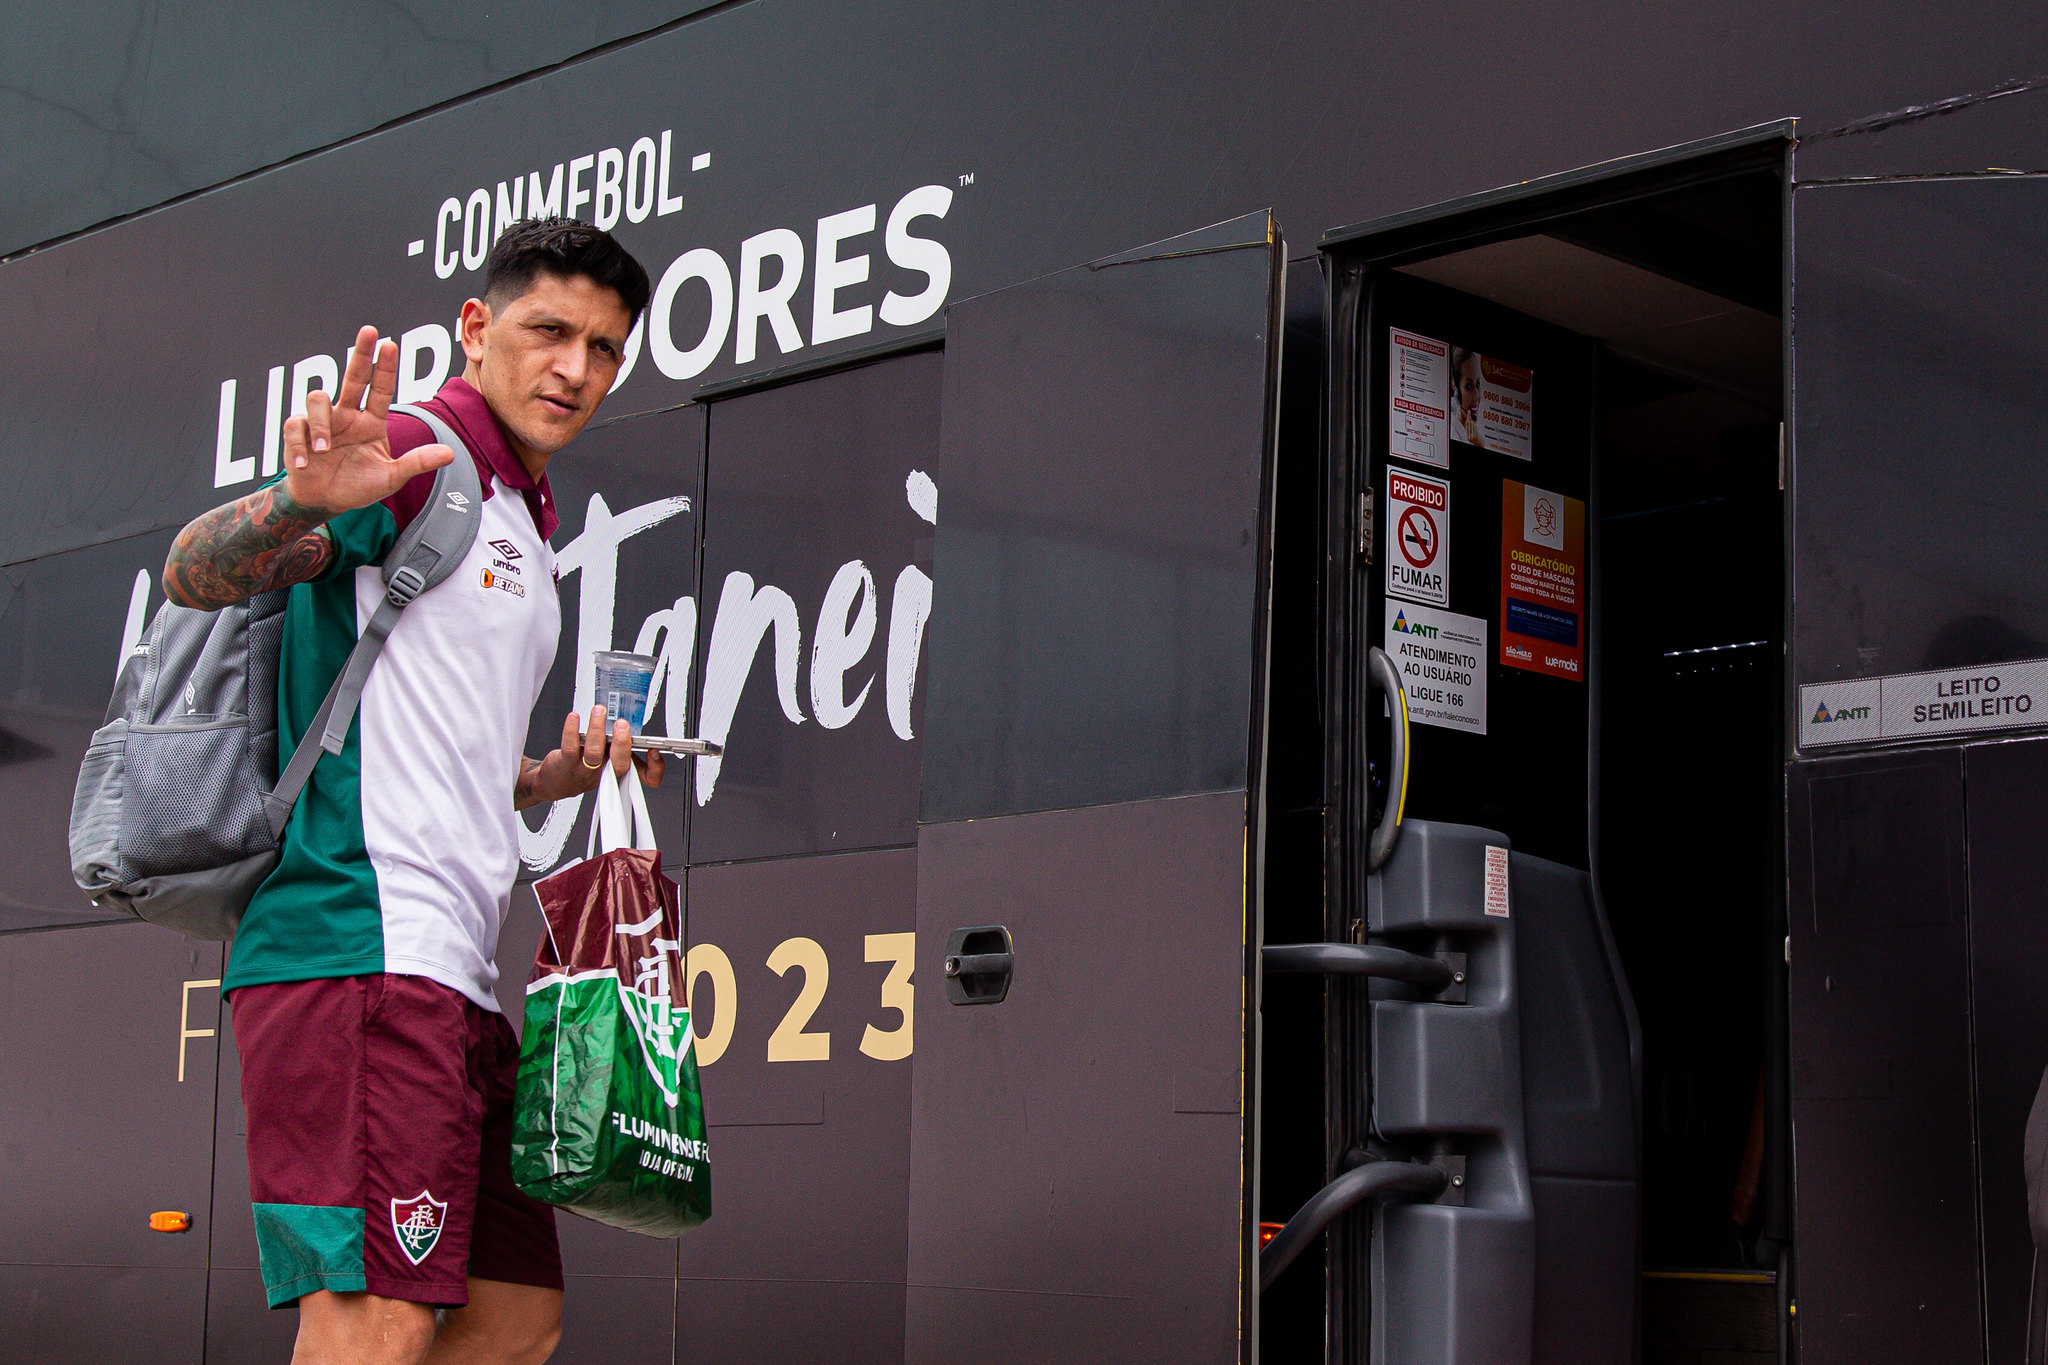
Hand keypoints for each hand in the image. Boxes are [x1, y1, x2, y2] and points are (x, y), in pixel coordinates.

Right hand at [282, 325, 455, 514]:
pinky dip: (299, 445)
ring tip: (323, 450)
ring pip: (317, 399)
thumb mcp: (391, 477)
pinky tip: (305, 464)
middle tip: (370, 330)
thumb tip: (450, 454)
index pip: (380, 389)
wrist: (325, 501)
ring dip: (320, 423)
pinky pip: (295, 427)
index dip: (385, 368)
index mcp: (371, 422)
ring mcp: (322, 422)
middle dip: (361, 353)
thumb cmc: (358, 486)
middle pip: (353, 376)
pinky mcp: (299, 434)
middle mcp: (347, 415)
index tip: (390, 344)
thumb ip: (416, 463)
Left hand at [516, 706, 665, 809]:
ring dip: (597, 730)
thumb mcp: (611, 759)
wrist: (558, 781)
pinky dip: (571, 730)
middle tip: (623, 725)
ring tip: (599, 712)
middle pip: (620, 765)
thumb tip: (633, 723)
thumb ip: (624, 745)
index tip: (654, 751)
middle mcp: (606, 772)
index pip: (646, 777)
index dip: (655, 768)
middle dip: (623, 744)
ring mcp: (586, 770)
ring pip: (594, 753)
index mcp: (621, 770)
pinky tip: (574, 718)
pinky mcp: (567, 764)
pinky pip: (570, 747)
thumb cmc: (586, 767)